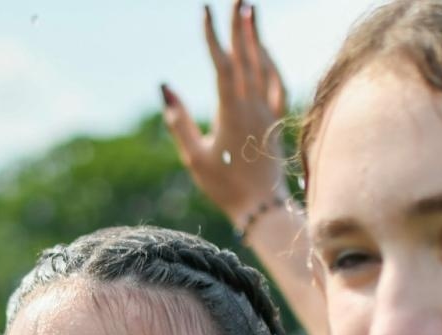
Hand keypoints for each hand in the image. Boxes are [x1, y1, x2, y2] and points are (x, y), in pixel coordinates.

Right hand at [162, 1, 289, 224]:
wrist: (262, 207)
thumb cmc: (224, 187)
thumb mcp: (194, 158)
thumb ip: (179, 122)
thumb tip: (165, 89)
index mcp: (232, 113)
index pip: (223, 65)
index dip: (213, 36)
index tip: (204, 11)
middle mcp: (253, 106)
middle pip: (247, 56)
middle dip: (240, 24)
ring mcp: (267, 111)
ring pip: (264, 64)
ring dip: (256, 35)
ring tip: (249, 9)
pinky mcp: (276, 119)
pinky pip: (276, 81)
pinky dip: (270, 60)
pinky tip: (263, 48)